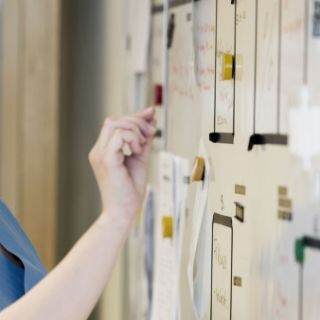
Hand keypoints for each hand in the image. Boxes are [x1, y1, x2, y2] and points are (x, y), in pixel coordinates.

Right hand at [89, 107, 155, 224]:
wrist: (123, 213)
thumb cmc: (130, 190)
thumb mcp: (140, 158)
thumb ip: (144, 139)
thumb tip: (151, 119)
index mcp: (104, 150)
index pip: (115, 122)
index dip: (134, 116)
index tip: (151, 114)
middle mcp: (98, 150)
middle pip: (114, 119)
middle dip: (136, 121)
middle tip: (151, 134)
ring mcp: (100, 154)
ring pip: (115, 123)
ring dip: (135, 130)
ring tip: (142, 148)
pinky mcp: (106, 160)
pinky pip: (120, 136)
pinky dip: (133, 139)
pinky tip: (137, 151)